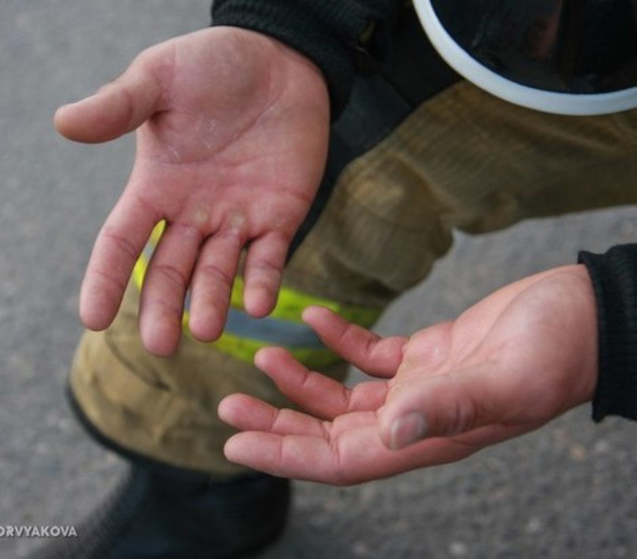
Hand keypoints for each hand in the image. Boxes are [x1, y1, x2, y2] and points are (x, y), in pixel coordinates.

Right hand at [55, 27, 329, 354]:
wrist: (280, 59)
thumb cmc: (213, 65)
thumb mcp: (159, 79)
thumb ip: (118, 106)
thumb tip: (63, 123)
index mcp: (156, 185)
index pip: (122, 240)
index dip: (106, 279)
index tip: (92, 319)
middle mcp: (192, 212)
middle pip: (170, 270)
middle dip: (163, 307)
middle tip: (161, 345)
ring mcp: (236, 219)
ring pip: (218, 272)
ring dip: (212, 302)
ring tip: (208, 331)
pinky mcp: (279, 216)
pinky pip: (268, 258)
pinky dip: (262, 282)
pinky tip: (258, 305)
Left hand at [218, 265, 597, 484]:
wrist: (583, 316)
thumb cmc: (557, 350)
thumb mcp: (505, 378)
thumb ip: (448, 407)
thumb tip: (390, 434)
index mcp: (428, 438)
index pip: (341, 461)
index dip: (286, 456)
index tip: (236, 442)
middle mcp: (416, 420)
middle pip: (330, 433)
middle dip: (278, 422)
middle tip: (227, 405)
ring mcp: (419, 388)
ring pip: (344, 398)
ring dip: (300, 382)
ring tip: (260, 359)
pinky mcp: (427, 355)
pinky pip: (370, 355)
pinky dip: (339, 341)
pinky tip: (315, 319)